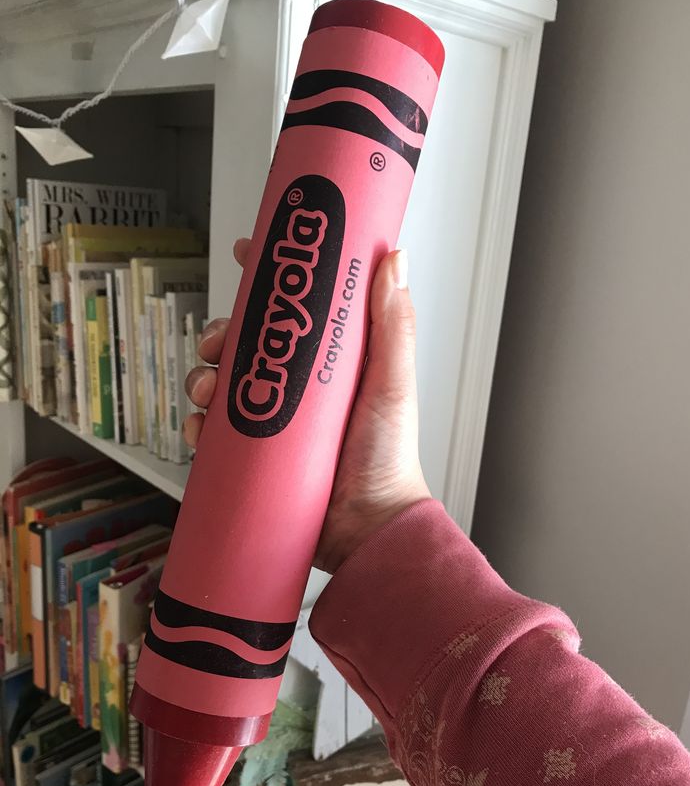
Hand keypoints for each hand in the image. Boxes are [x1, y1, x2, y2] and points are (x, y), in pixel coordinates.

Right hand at [183, 238, 429, 572]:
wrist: (367, 530)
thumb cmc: (389, 459)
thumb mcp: (393, 384)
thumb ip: (393, 325)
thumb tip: (395, 257)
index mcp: (329, 361)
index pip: (294, 309)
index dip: (266, 279)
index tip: (246, 254)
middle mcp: (297, 387)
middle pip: (247, 343)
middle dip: (222, 334)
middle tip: (216, 344)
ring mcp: (272, 422)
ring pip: (222, 385)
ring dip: (202, 378)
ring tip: (205, 391)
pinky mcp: (252, 458)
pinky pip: (213, 435)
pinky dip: (199, 428)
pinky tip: (200, 430)